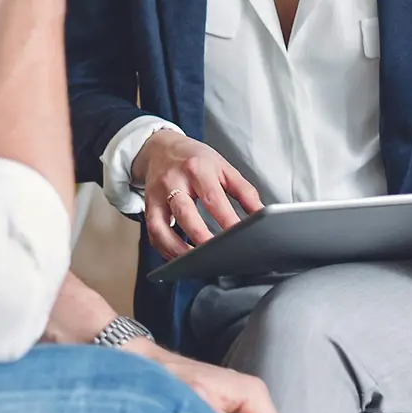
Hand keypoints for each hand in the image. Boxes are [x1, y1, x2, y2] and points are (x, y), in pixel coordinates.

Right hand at [139, 130, 260, 259]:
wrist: (160, 148)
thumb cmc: (194, 159)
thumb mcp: (223, 167)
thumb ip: (245, 192)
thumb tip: (262, 215)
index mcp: (197, 169)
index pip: (213, 199)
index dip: (227, 221)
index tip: (240, 239)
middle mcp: (174, 181)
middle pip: (184, 213)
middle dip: (200, 238)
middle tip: (217, 257)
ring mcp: (157, 195)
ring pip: (160, 227)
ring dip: (177, 250)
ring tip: (196, 264)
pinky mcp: (148, 207)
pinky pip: (153, 234)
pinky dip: (165, 250)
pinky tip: (180, 259)